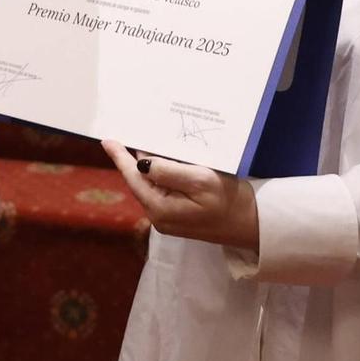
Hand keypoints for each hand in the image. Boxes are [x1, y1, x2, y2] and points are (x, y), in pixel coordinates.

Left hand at [101, 139, 258, 250]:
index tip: (107, 140)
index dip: (120, 158)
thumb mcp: (200, 180)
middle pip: (140, 182)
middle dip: (135, 159)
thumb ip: (168, 171)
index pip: (133, 178)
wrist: (252, 224)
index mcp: (160, 209)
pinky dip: (162, 175)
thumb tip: (141, 164)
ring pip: (151, 186)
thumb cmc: (230, 201)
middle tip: (130, 136)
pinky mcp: (178, 217)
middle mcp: (159, 218)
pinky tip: (166, 162)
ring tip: (149, 145)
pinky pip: (163, 191)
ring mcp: (168, 219)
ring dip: (150, 166)